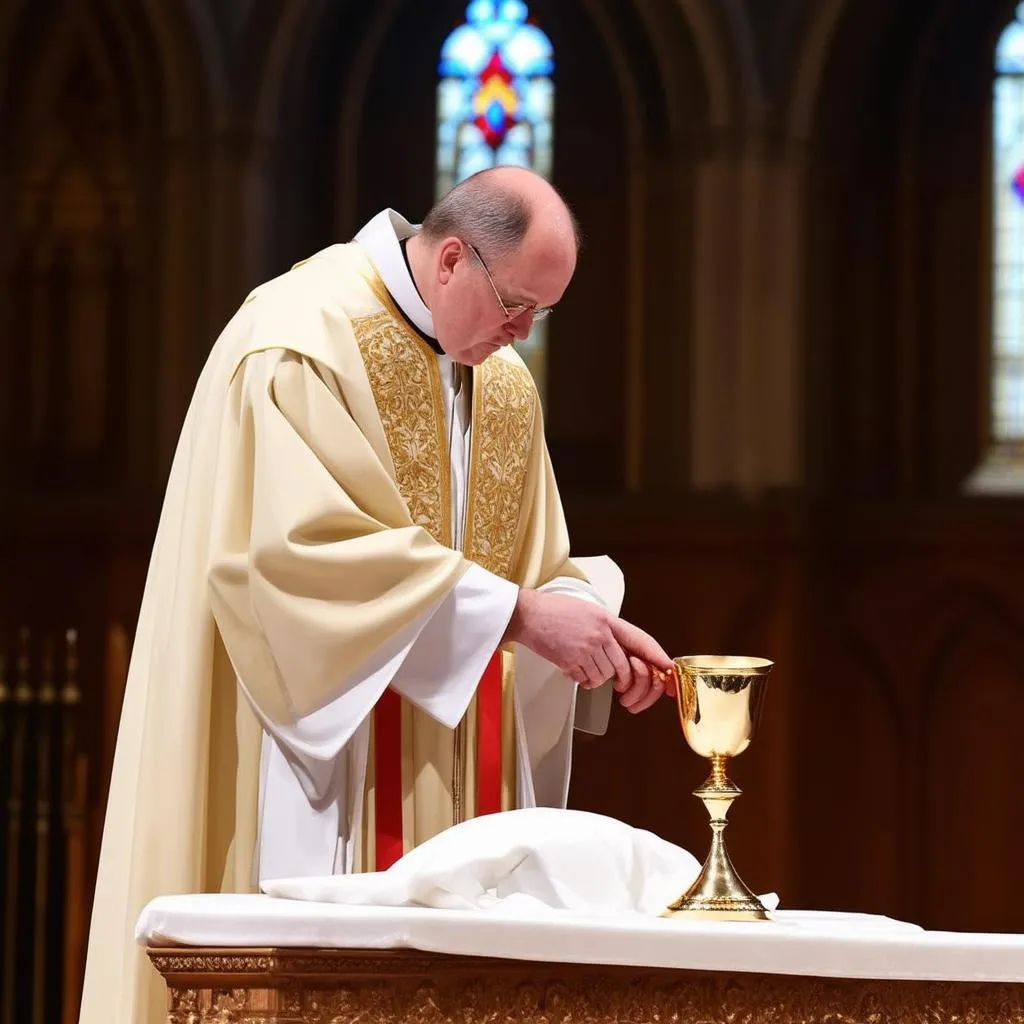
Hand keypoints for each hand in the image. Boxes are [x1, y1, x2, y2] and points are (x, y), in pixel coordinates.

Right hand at [503, 589, 673, 711]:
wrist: (528, 615)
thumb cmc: (555, 611)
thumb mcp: (588, 611)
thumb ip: (607, 629)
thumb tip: (622, 650)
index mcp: (607, 619)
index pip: (639, 639)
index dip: (655, 655)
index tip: (666, 666)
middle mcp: (600, 634)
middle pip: (622, 666)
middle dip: (622, 678)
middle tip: (617, 682)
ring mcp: (586, 648)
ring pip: (605, 675)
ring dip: (596, 676)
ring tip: (583, 665)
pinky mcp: (571, 661)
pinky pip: (586, 680)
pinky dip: (582, 679)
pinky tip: (572, 668)